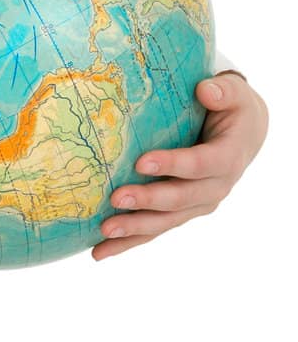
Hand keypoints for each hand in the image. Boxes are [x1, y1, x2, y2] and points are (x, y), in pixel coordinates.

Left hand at [91, 70, 268, 259]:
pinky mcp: (180, 213)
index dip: (174, 164)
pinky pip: (154, 230)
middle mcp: (215, 188)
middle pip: (180, 199)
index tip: (141, 162)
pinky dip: (128, 242)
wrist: (242, 136)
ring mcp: (197, 205)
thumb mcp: (234, 95)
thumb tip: (206, 90)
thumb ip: (224, 92)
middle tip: (116, 199)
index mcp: (227, 158)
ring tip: (104, 231)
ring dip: (134, 228)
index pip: (201, 164)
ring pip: (165, 221)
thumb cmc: (231, 108)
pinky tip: (100, 251)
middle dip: (148, 201)